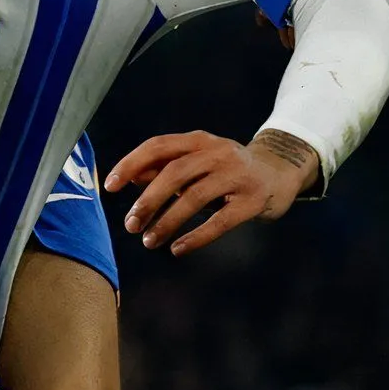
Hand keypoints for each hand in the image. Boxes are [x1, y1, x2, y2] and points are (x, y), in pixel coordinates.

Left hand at [103, 128, 317, 254]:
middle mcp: (218, 152)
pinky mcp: (253, 200)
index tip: (109, 186)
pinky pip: (221, 221)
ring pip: (195, 197)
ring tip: (148, 241)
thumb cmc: (228, 169)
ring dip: (168, 221)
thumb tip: (131, 176)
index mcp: (199, 140)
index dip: (131, 164)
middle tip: (130, 224)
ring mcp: (238, 175)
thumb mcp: (198, 161)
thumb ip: (167, 167)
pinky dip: (197, 236)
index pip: (158, 146)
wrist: (279, 172)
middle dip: (148, 200)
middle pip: (175, 173)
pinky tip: (178, 249)